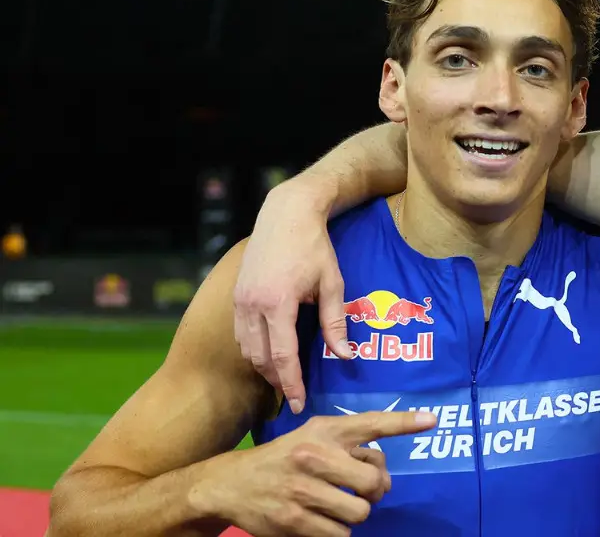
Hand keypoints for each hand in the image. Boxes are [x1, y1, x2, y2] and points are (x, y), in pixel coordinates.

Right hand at [197, 409, 436, 536]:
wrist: (231, 483)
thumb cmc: (285, 458)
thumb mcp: (314, 438)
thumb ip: (349, 447)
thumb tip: (383, 475)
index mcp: (325, 431)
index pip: (371, 424)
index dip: (403, 422)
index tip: (432, 419)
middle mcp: (315, 455)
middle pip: (374, 483)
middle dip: (374, 491)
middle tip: (362, 491)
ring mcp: (303, 489)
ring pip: (359, 513)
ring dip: (354, 514)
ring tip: (337, 506)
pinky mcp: (292, 521)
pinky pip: (339, 534)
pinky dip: (336, 531)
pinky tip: (321, 519)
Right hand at [234, 182, 349, 414]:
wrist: (286, 213)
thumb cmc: (315, 247)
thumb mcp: (332, 283)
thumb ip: (335, 322)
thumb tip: (344, 357)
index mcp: (278, 304)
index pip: (283, 357)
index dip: (292, 384)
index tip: (299, 404)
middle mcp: (252, 305)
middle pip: (261, 358)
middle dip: (277, 381)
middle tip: (293, 399)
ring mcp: (240, 300)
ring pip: (247, 348)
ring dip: (264, 367)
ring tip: (283, 380)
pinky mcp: (236, 295)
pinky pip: (241, 333)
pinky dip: (254, 349)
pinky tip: (269, 355)